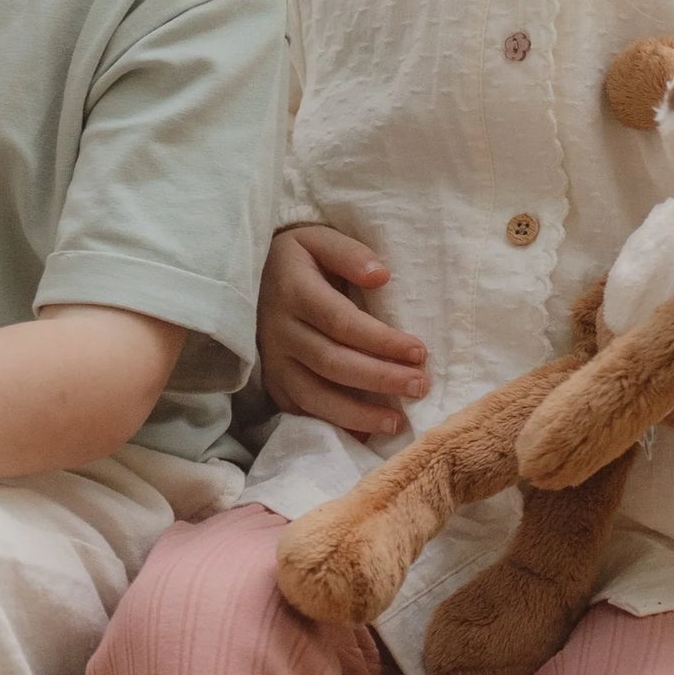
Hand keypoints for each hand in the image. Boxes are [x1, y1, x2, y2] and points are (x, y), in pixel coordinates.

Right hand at [258, 225, 426, 438]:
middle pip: (332, 363)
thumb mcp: (319, 238)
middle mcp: (279, 329)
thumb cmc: (300, 257)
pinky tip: (365, 435)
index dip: (381, 340)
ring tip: (397, 422)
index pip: (341, 322)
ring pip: (314, 395)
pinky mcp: (272, 381)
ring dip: (357, 413)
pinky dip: (332, 426)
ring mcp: (273, 360)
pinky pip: (299, 411)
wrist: (253, 274)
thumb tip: (380, 275)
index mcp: (294, 291)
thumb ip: (349, 253)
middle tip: (420, 386)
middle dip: (380, 378)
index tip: (419, 351)